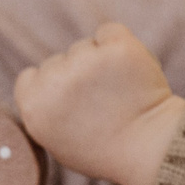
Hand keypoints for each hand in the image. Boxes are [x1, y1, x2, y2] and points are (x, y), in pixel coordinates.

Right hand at [13, 23, 184, 184]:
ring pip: (86, 47)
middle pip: (61, 60)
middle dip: (80, 75)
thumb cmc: (107, 151)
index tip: (76, 103)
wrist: (151, 148)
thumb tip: (41, 88)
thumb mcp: (60, 144)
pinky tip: (130, 73)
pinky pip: (110, 33)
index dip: (55, 86)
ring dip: (102, 61)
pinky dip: (120, 46)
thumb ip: (44, 113)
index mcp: (34, 106)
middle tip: (104, 105)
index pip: (33, 76)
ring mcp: (85, 61)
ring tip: (121, 95)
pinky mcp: (116, 48)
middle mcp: (54, 81)